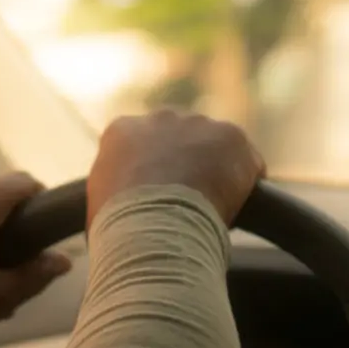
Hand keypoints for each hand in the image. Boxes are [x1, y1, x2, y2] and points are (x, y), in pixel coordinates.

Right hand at [88, 110, 265, 226]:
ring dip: (219, 172)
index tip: (162, 196)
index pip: (144, 145)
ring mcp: (198, 124)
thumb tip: (119, 214)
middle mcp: (160, 118)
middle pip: (183, 138)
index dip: (156, 172)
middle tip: (191, 202)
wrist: (152, 227)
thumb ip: (112, 194)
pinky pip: (248, 162)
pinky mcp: (232, 137)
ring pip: (216, 148)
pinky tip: (239, 208)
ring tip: (214, 209)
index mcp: (123, 131)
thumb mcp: (100, 207)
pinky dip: (248, 184)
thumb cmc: (119, 229)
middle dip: (189, 164)